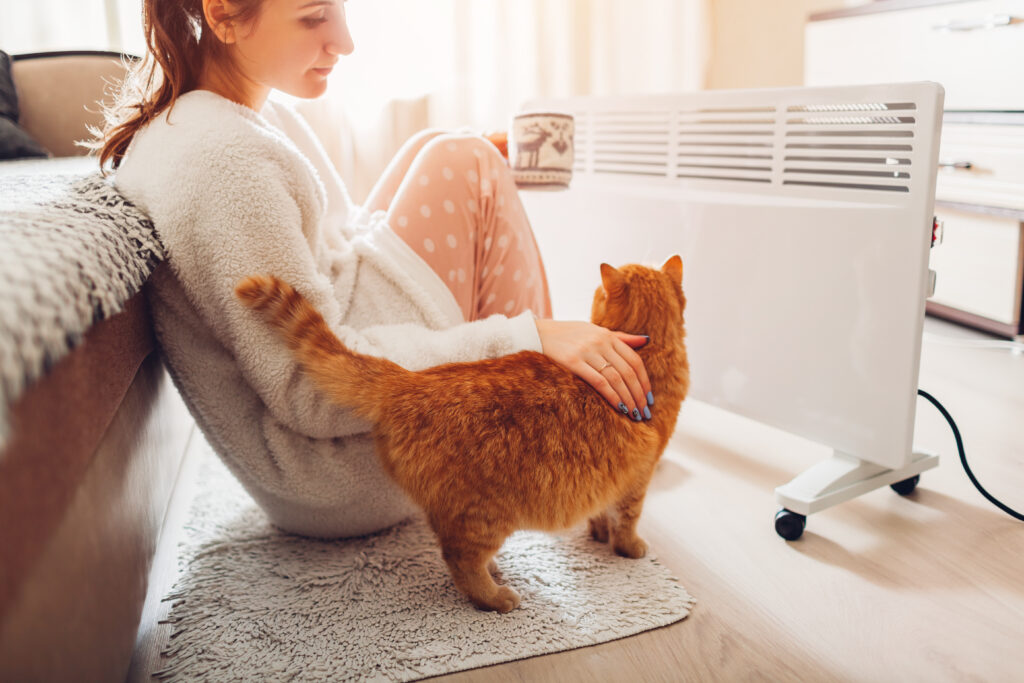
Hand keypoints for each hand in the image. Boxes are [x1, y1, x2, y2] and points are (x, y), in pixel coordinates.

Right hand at [534, 319, 651, 420]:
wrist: (537, 333)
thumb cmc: (568, 334)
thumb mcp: (595, 330)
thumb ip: (621, 337)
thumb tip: (646, 340)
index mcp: (608, 335)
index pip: (634, 360)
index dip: (644, 381)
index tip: (648, 398)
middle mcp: (600, 342)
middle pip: (628, 372)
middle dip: (638, 395)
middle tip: (644, 412)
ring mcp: (587, 351)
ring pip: (616, 379)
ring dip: (628, 399)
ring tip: (634, 414)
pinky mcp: (572, 362)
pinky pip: (599, 382)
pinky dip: (612, 396)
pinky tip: (619, 408)